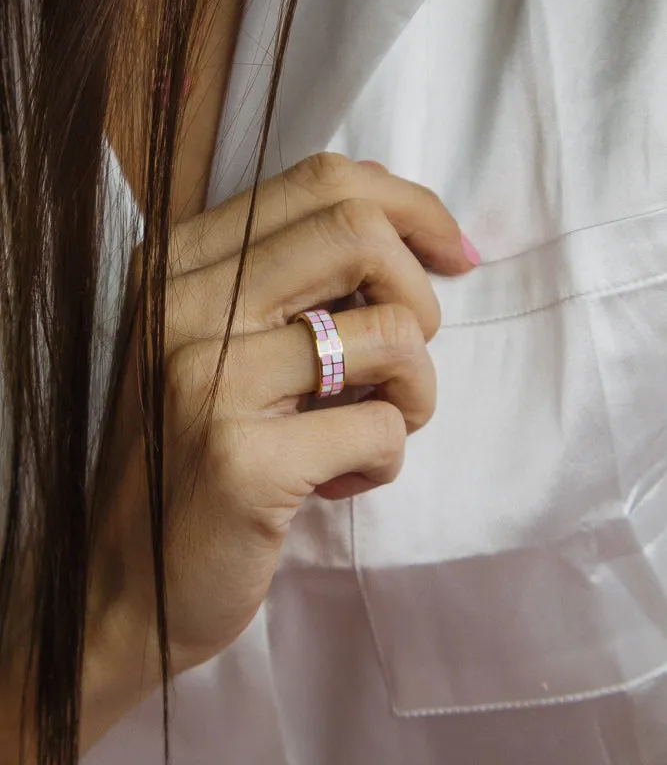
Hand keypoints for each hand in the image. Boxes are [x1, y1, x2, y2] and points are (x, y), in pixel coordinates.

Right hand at [90, 153, 473, 697]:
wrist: (124, 584)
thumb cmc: (194, 457)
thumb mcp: (219, 346)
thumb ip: (289, 282)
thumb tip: (410, 233)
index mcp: (180, 266)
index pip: (320, 181)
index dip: (411, 207)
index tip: (452, 255)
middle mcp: (182, 305)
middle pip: (358, 231)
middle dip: (420, 293)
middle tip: (406, 356)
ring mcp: (206, 380)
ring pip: (392, 333)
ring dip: (415, 390)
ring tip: (370, 428)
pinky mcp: (241, 461)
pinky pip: (382, 428)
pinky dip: (388, 459)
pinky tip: (340, 481)